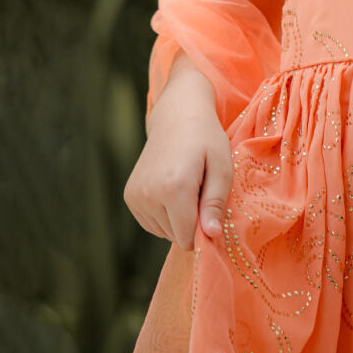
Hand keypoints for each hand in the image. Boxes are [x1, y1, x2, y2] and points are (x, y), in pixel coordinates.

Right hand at [123, 60, 231, 249]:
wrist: (177, 114)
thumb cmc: (206, 139)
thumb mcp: (222, 167)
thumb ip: (215, 203)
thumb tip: (211, 236)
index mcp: (173, 188)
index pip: (187, 237)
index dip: (204, 229)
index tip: (212, 209)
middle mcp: (149, 195)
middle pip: (175, 236)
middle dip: (192, 222)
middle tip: (200, 189)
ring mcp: (135, 196)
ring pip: (163, 231)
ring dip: (178, 219)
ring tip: (187, 186)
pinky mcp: (129, 196)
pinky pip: (151, 223)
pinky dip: (165, 215)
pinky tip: (173, 190)